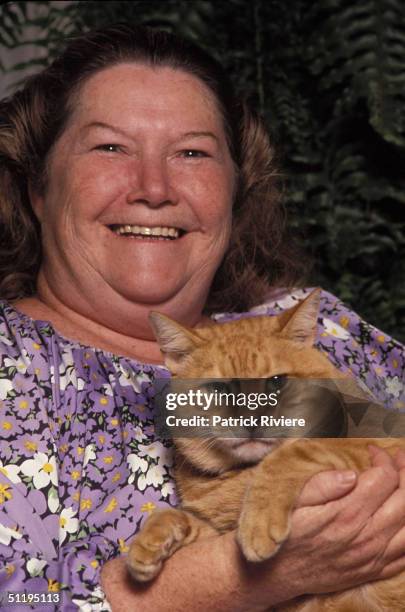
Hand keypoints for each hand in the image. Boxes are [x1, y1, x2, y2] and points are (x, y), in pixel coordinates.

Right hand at [270, 447, 404, 597]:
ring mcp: (373, 556)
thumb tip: (349, 474)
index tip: (372, 451)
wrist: (275, 573)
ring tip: (404, 482)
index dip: (383, 459)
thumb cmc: (285, 532)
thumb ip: (321, 485)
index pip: (383, 479)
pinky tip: (402, 515)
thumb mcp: (293, 501)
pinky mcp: (374, 570)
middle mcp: (366, 536)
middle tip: (398, 459)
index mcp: (346, 514)